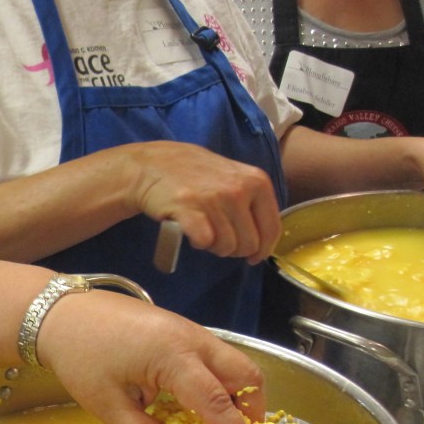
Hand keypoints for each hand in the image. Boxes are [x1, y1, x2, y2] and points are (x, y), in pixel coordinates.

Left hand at [37, 290, 262, 423]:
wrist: (60, 312)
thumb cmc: (80, 355)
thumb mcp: (106, 404)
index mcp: (173, 355)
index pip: (218, 401)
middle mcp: (191, 338)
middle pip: (245, 374)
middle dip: (251, 411)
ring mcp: (189, 329)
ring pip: (234, 362)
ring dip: (237, 394)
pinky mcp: (180, 327)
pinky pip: (214, 356)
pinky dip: (219, 380)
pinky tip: (196, 401)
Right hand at [115, 141, 281, 263]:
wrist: (152, 166)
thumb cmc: (193, 173)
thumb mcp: (233, 176)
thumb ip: (251, 200)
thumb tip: (264, 237)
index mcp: (257, 181)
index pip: (272, 229)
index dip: (262, 250)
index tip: (253, 258)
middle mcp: (239, 189)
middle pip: (249, 243)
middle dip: (234, 249)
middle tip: (219, 240)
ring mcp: (214, 199)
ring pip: (227, 246)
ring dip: (214, 247)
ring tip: (203, 232)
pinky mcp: (189, 209)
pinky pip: (205, 242)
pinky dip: (198, 243)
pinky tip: (191, 233)